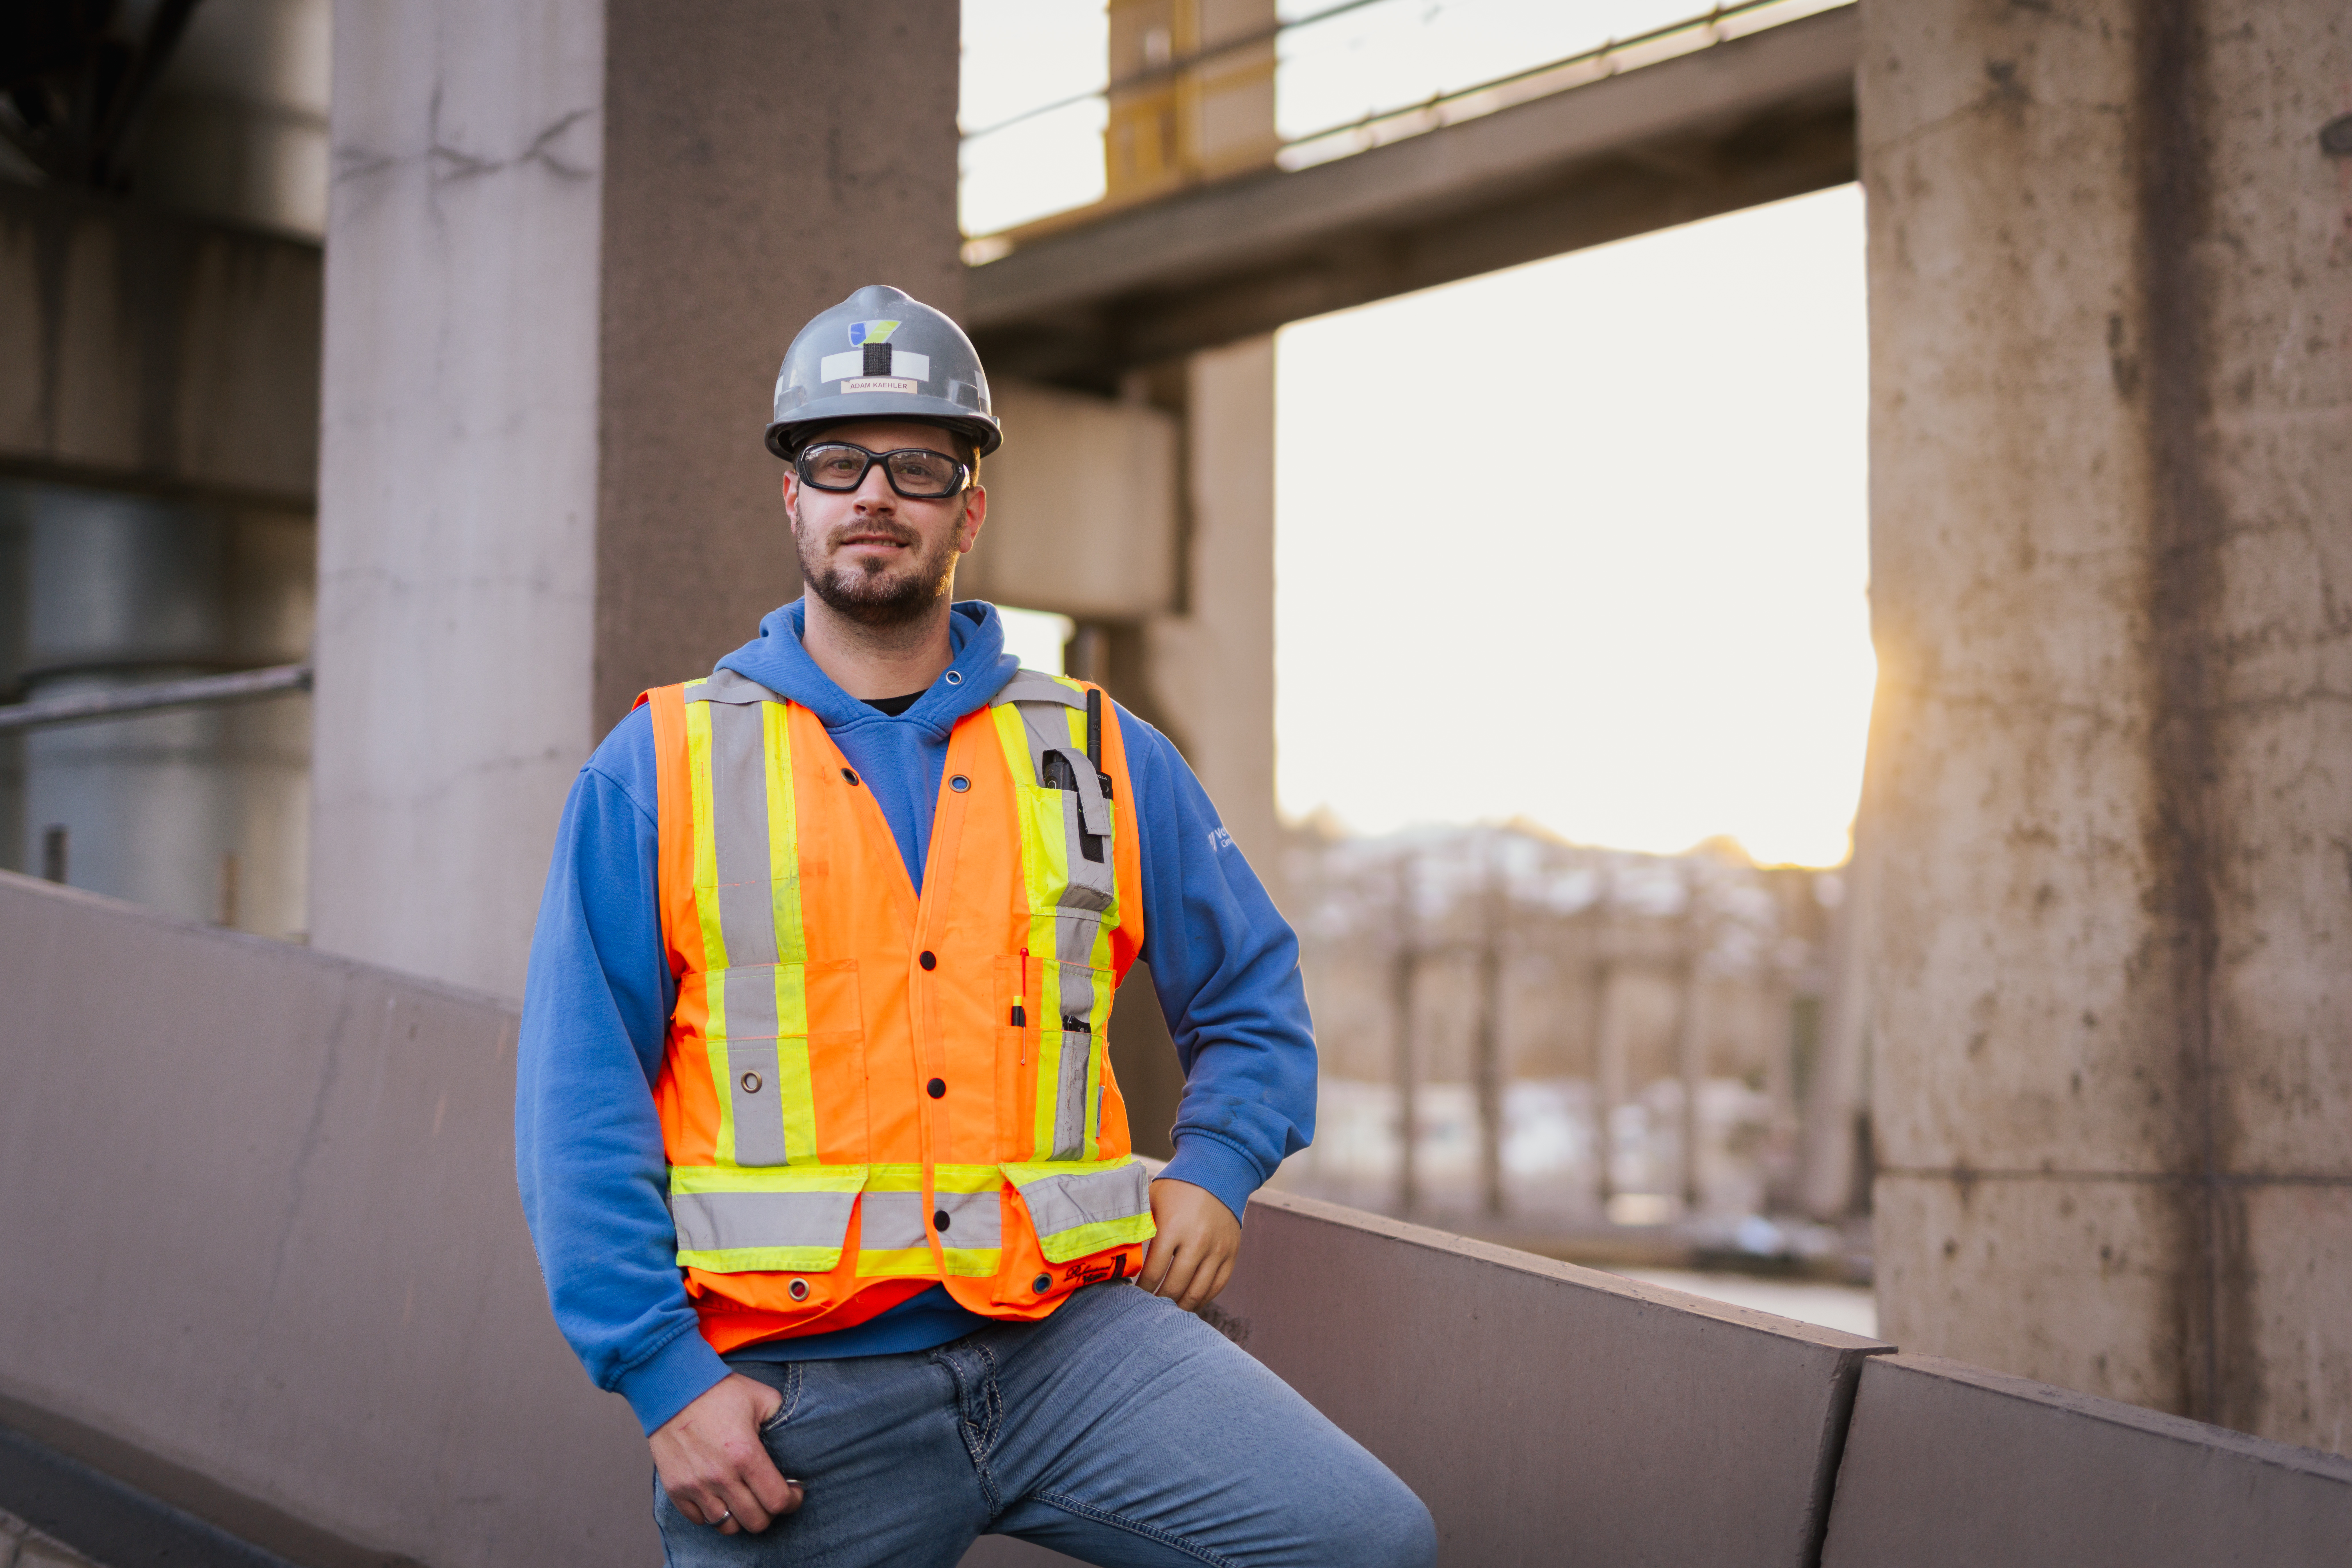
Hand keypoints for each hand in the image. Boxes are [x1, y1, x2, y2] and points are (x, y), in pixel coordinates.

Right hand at [650, 1372, 802, 1534]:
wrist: (673, 1387)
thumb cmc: (719, 1391)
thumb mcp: (762, 1398)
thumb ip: (782, 1419)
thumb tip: (796, 1441)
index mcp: (746, 1454)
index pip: (777, 1500)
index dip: (791, 1501)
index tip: (792, 1492)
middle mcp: (720, 1476)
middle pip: (755, 1521)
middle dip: (769, 1513)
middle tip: (769, 1497)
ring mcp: (695, 1485)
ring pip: (726, 1526)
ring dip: (740, 1516)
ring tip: (744, 1499)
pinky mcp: (675, 1488)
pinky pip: (698, 1519)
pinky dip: (712, 1513)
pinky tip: (719, 1496)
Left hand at [1139, 1177, 1240, 1311]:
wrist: (1218, 1173)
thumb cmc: (1178, 1188)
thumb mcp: (1152, 1199)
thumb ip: (1139, 1224)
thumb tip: (1120, 1250)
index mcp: (1173, 1228)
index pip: (1154, 1271)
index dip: (1142, 1288)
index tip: (1133, 1295)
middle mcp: (1198, 1241)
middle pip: (1175, 1285)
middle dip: (1159, 1300)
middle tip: (1148, 1307)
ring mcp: (1217, 1249)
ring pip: (1198, 1291)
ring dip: (1180, 1305)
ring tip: (1167, 1309)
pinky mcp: (1231, 1253)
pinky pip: (1217, 1285)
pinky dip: (1203, 1298)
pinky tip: (1189, 1302)